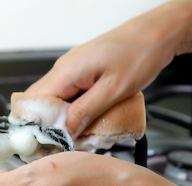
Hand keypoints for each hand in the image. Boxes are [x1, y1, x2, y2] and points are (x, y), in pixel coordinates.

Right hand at [26, 1, 188, 135]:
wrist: (157, 35)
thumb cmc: (139, 55)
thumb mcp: (113, 89)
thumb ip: (86, 111)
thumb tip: (65, 133)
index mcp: (65, 72)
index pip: (34, 104)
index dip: (38, 127)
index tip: (49, 145)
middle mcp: (63, 70)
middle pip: (42, 105)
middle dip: (51, 127)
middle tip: (67, 144)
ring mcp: (72, 72)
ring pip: (56, 103)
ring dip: (65, 121)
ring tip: (80, 136)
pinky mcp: (83, 75)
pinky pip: (70, 97)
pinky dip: (76, 112)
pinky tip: (89, 123)